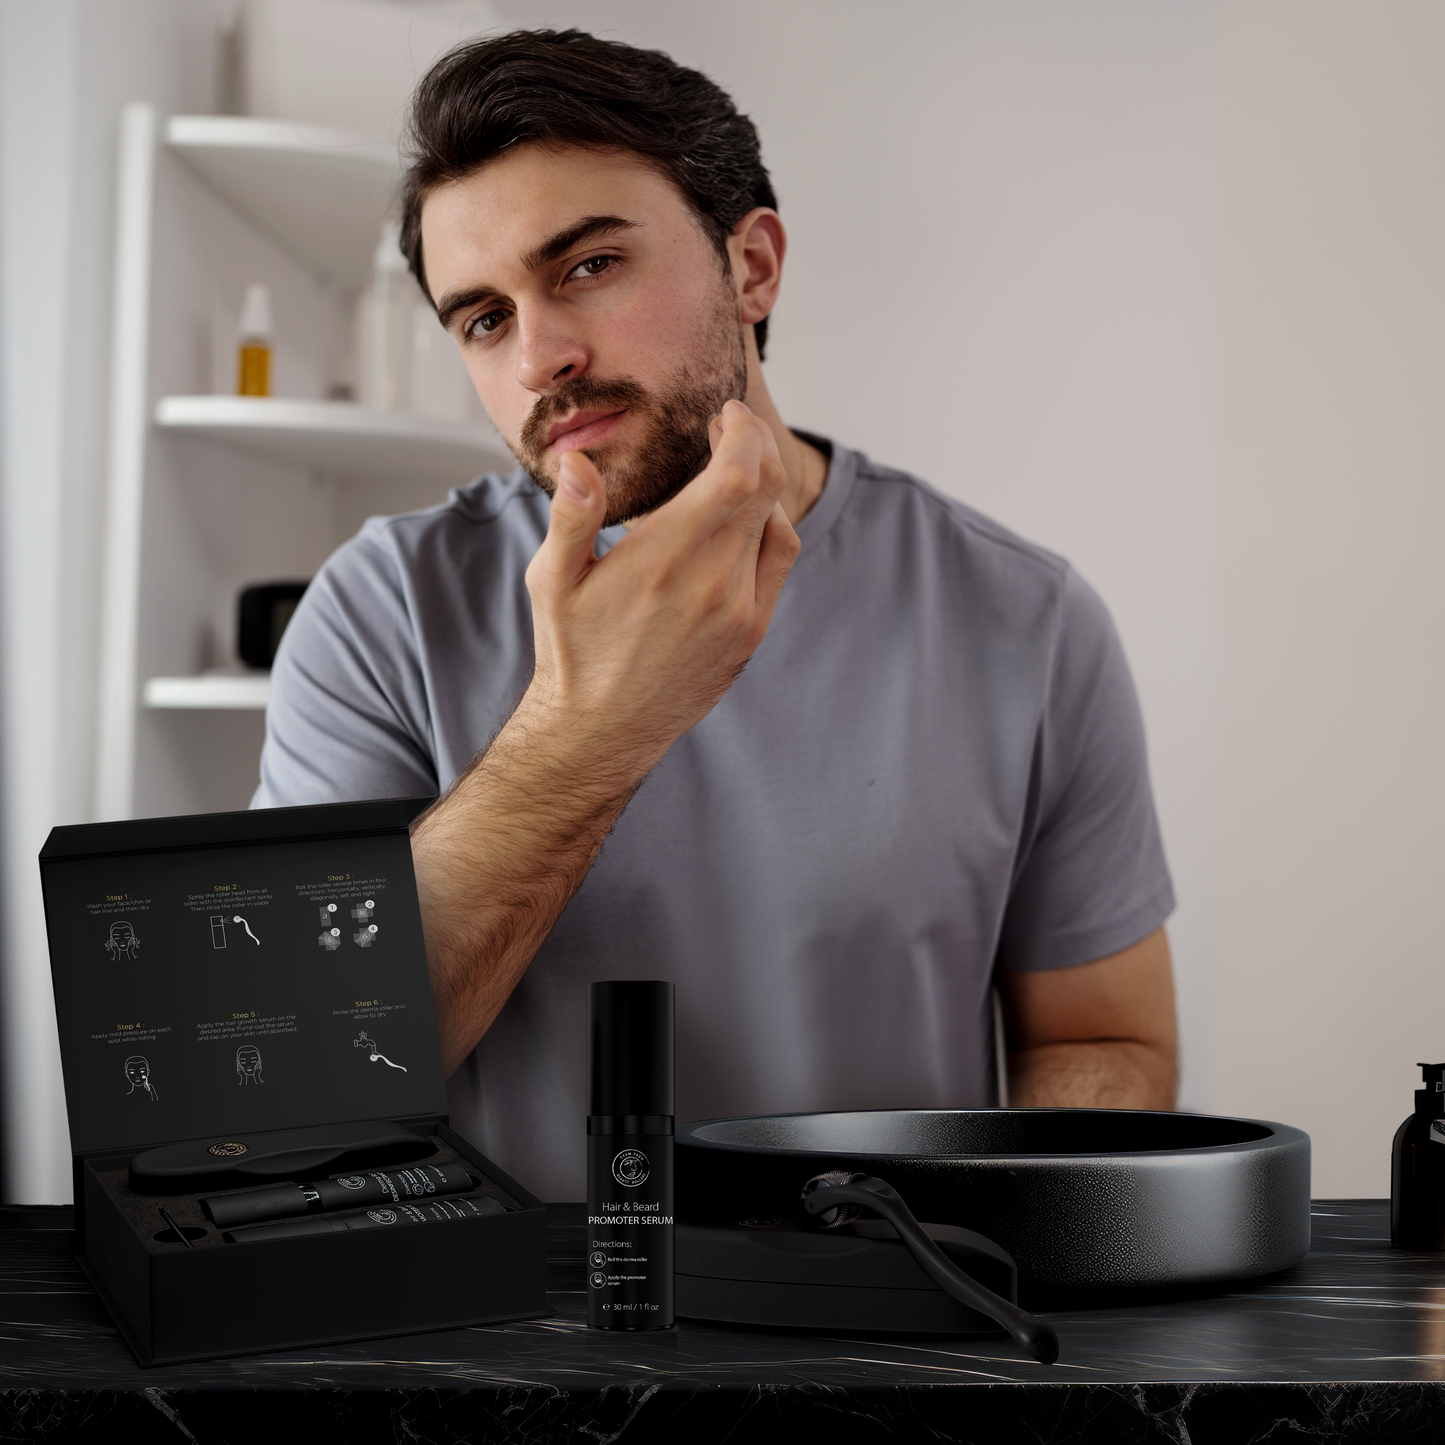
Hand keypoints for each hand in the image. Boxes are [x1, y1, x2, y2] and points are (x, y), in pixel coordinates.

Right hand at [520, 399, 800, 778]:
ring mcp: (740, 612)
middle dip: (752, 445)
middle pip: (766, 489)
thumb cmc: (571, 651)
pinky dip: (769, 528)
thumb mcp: (553, 580)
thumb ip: (572, 516)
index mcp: (665, 561)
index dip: (743, 431)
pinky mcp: (751, 634)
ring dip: (761, 486)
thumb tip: (577, 461)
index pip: (738, 475)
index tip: (726, 413)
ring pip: (777, 523)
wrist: (600, 730)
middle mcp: (713, 585)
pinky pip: (779, 562)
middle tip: (727, 430)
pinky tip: (739, 522)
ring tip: (729, 473)